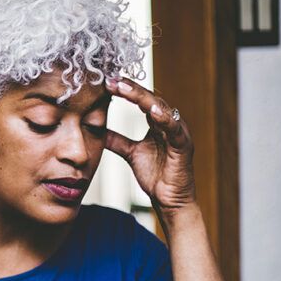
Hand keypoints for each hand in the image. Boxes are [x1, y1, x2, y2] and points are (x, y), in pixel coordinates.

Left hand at [104, 78, 196, 214]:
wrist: (170, 201)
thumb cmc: (156, 176)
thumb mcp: (130, 153)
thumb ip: (116, 140)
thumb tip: (97, 130)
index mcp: (157, 123)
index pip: (141, 100)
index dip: (124, 90)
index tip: (105, 82)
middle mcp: (169, 123)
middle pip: (150, 99)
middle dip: (130, 88)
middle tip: (111, 79)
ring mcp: (178, 133)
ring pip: (161, 108)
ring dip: (142, 97)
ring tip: (124, 87)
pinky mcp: (183, 146)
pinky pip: (174, 129)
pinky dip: (164, 118)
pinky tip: (151, 110)